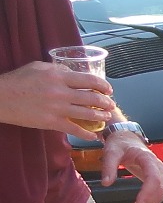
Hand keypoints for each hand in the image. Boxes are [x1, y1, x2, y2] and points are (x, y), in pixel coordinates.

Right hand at [0, 62, 115, 136]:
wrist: (0, 98)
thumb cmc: (17, 80)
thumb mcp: (38, 67)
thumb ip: (58, 69)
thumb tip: (73, 72)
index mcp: (58, 76)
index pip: (89, 80)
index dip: (103, 85)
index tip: (108, 89)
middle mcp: (61, 92)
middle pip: (92, 97)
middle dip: (105, 102)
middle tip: (110, 104)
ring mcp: (57, 108)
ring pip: (87, 114)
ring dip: (100, 116)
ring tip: (106, 116)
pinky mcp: (52, 122)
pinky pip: (74, 129)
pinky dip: (86, 134)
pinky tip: (93, 135)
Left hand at [100, 131, 162, 202]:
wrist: (126, 137)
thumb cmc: (120, 143)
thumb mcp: (111, 152)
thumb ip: (109, 167)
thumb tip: (106, 183)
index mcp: (148, 159)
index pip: (153, 178)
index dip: (148, 193)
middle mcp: (157, 167)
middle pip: (159, 188)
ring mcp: (158, 173)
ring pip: (160, 193)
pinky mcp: (154, 178)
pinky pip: (157, 192)